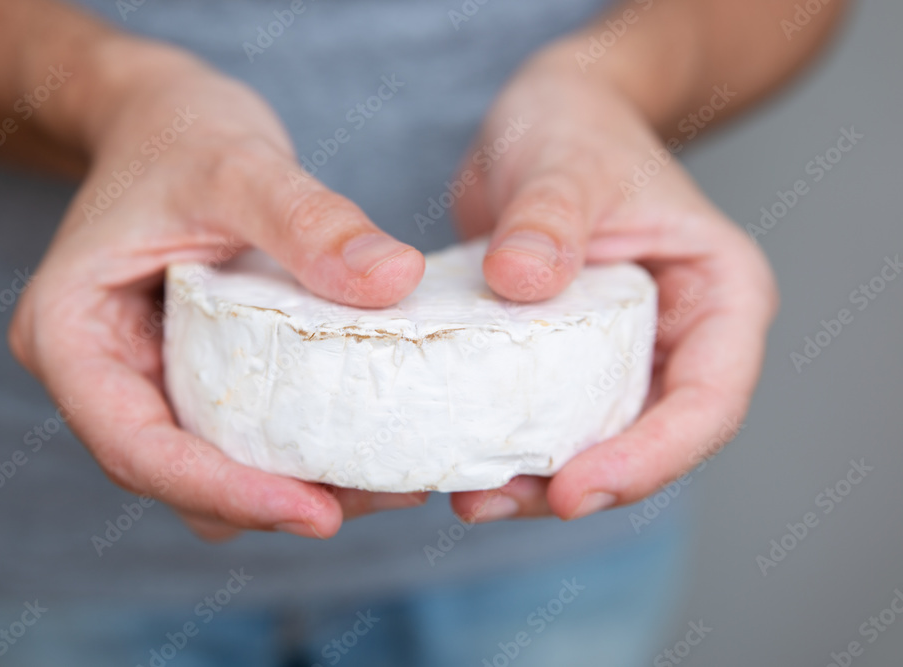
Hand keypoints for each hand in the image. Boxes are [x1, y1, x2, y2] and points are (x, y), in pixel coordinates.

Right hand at [9, 43, 426, 541]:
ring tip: (389, 478)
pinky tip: (367, 434)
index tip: (317, 513)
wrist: (163, 119)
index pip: (136, 448)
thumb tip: (394, 279)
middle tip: (378, 495)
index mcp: (71, 335)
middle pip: (179, 477)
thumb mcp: (240, 163)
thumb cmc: (179, 133)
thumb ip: (309, 219)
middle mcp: (101, 375)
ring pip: (212, 471)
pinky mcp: (190, 375)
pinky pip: (239, 436)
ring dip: (294, 486)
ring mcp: (144, 380)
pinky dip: (297, 450)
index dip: (224, 493)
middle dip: (274, 501)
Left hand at [449, 44, 777, 522]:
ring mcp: (626, 353)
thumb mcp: (567, 162)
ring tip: (468, 495)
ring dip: (536, 479)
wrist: (544, 119)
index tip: (575, 489)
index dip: (651, 457)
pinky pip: (550, 416)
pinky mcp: (571, 359)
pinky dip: (511, 443)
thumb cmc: (578, 126)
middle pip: (651, 439)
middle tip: (496, 500)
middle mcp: (681, 336)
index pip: (709, 398)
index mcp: (720, 294)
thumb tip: (521, 279)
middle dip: (581, 483)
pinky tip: (460, 457)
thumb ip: (550, 217)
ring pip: (597, 441)